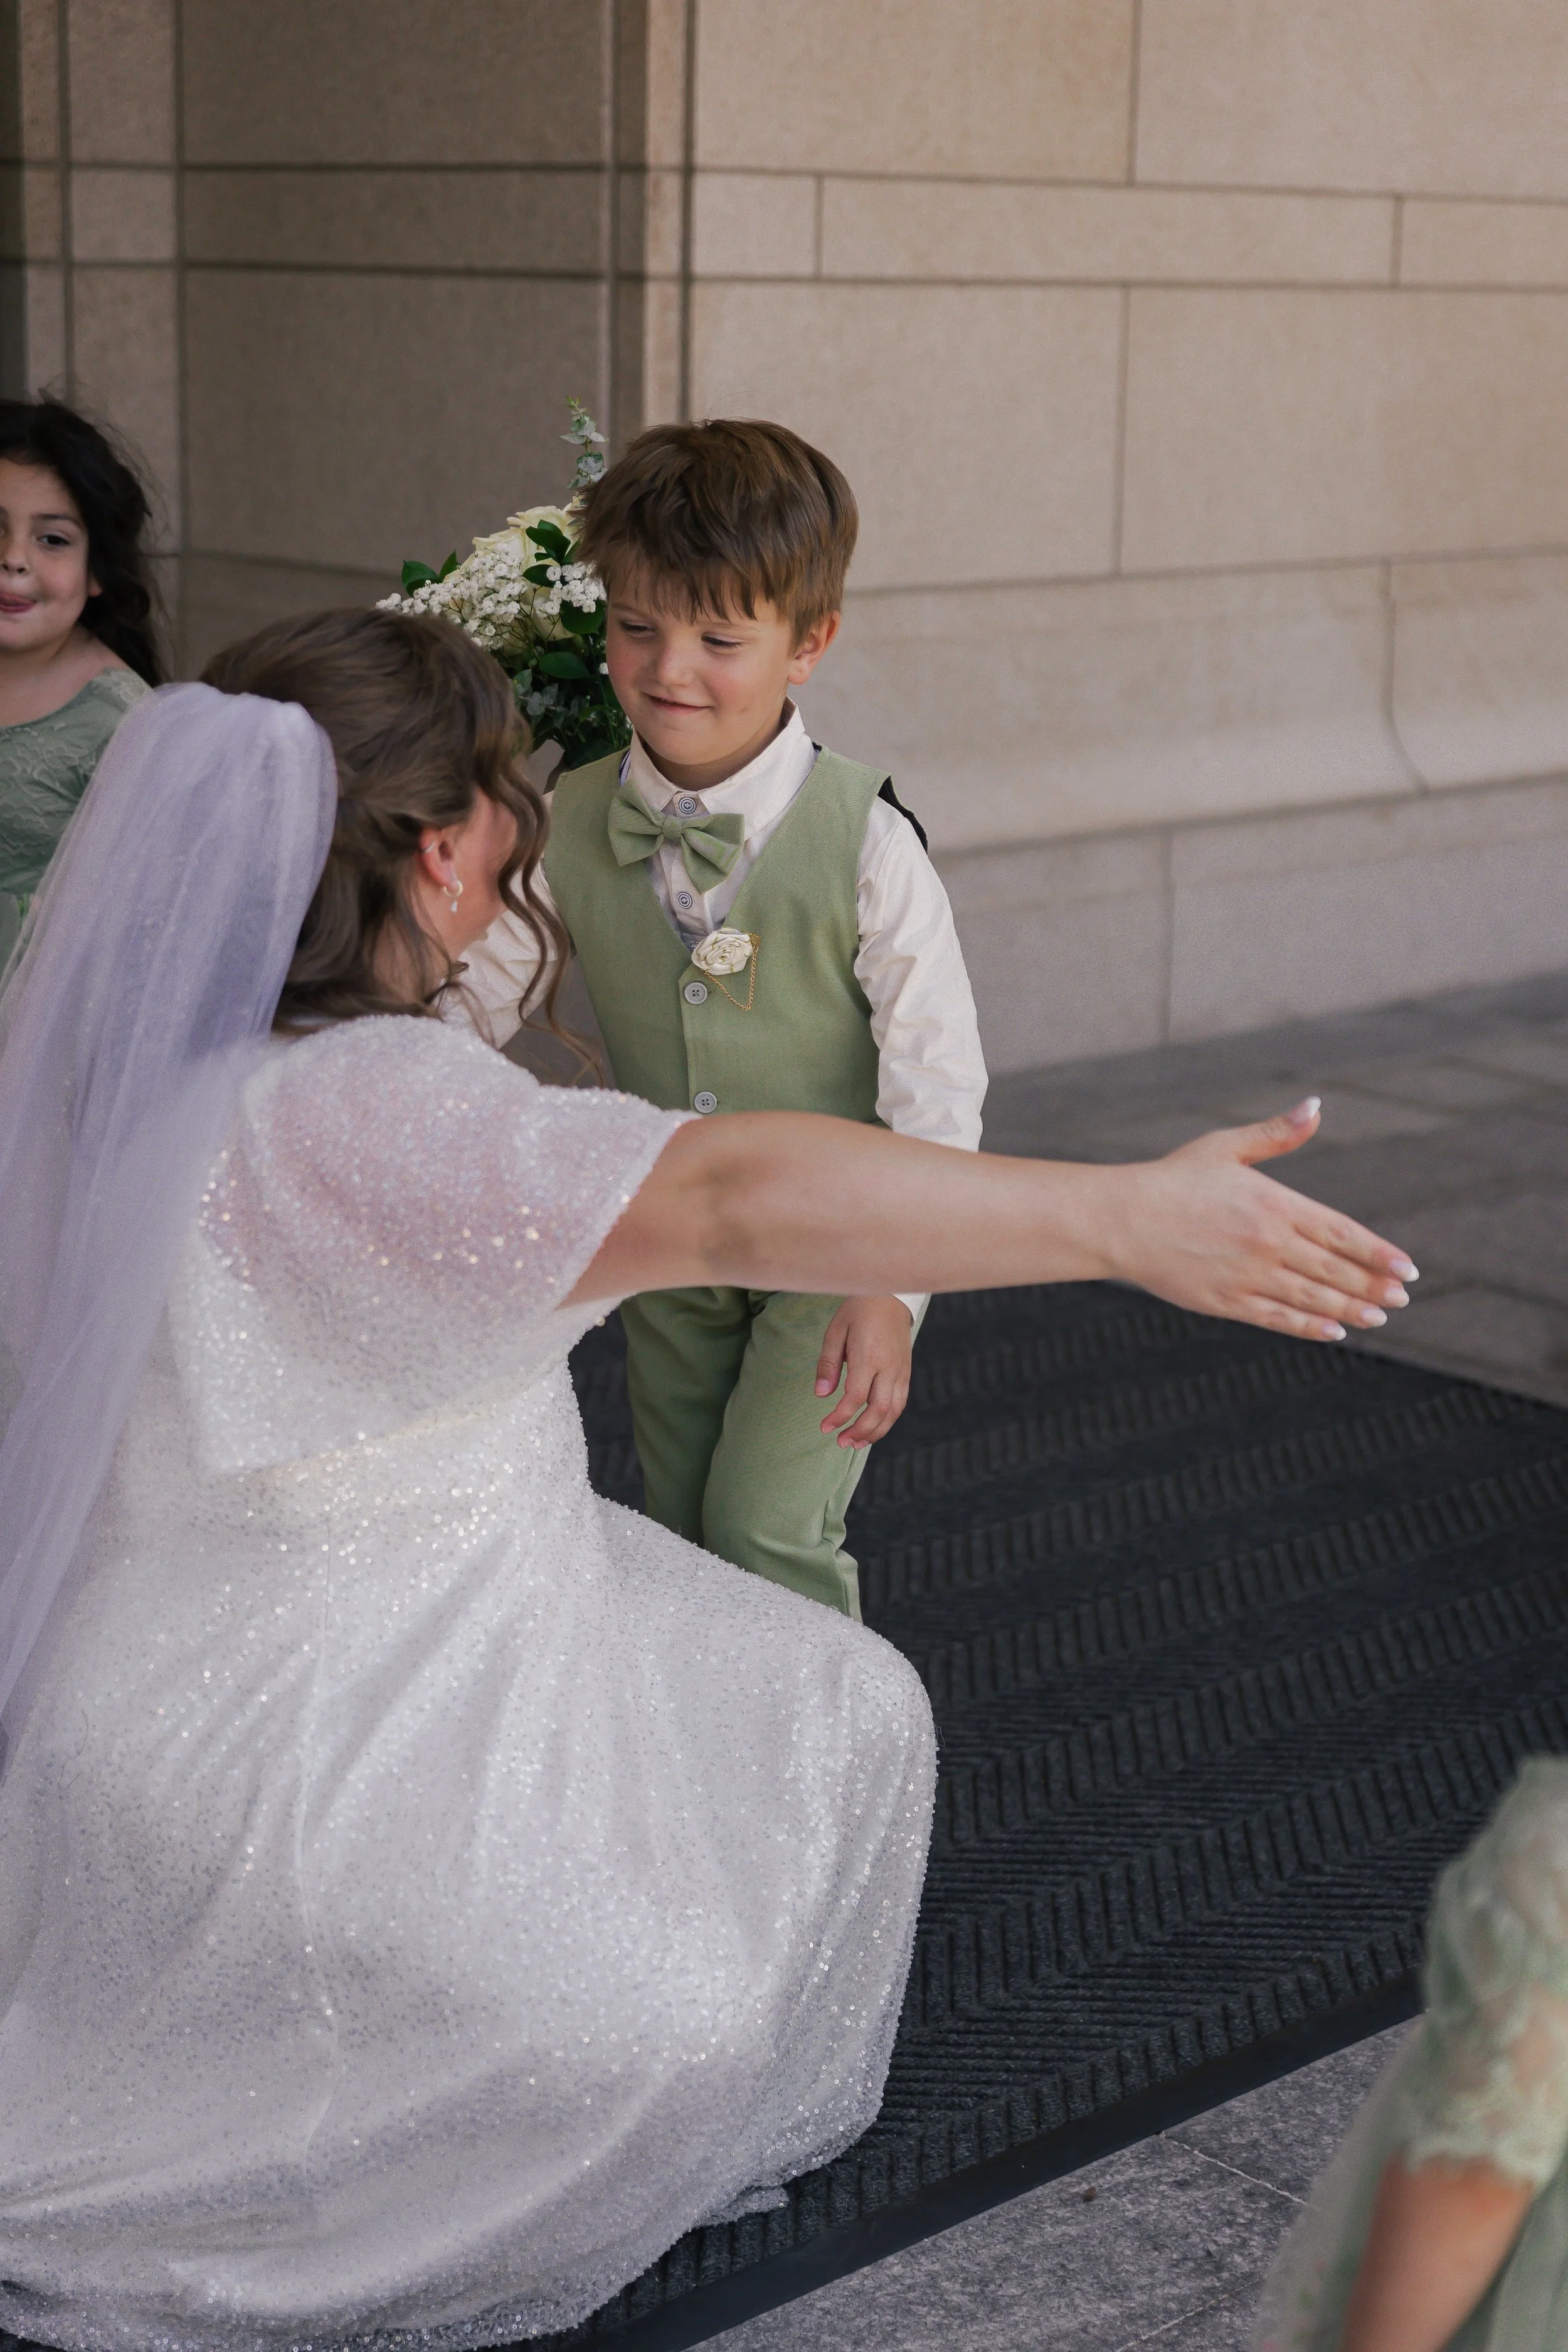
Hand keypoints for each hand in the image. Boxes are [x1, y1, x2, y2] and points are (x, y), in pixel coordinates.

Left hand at [814, 1295, 913, 1448]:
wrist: (891, 1294)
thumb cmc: (859, 1309)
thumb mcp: (836, 1330)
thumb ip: (828, 1364)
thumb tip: (821, 1394)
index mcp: (869, 1356)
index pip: (855, 1397)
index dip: (839, 1417)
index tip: (824, 1427)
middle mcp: (889, 1366)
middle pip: (879, 1410)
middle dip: (860, 1432)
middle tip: (841, 1443)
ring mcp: (902, 1370)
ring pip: (894, 1411)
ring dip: (876, 1432)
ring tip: (857, 1443)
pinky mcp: (907, 1371)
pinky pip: (901, 1402)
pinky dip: (888, 1420)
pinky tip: (873, 1427)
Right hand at [1110, 1097, 1416, 1341]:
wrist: (1121, 1218)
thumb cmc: (1173, 1179)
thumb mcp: (1226, 1148)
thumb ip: (1275, 1135)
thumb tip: (1315, 1107)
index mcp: (1274, 1202)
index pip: (1340, 1231)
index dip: (1377, 1252)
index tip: (1407, 1267)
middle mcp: (1268, 1241)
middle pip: (1334, 1268)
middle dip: (1373, 1284)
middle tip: (1402, 1296)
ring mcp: (1248, 1274)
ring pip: (1313, 1297)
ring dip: (1351, 1308)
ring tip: (1378, 1316)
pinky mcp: (1226, 1300)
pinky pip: (1278, 1317)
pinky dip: (1309, 1325)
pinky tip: (1333, 1330)